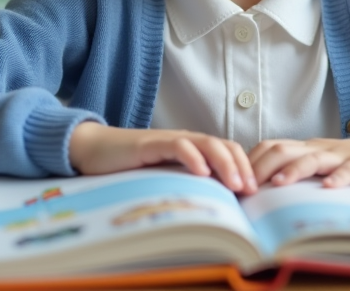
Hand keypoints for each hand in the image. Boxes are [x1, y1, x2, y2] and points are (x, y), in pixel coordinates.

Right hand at [68, 122, 257, 192]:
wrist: (95, 151)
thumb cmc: (131, 168)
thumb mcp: (165, 178)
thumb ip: (187, 185)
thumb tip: (213, 208)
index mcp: (193, 149)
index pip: (228, 151)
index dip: (244, 168)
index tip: (254, 191)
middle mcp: (186, 141)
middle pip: (223, 146)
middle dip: (241, 167)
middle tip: (250, 190)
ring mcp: (169, 140)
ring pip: (206, 144)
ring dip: (224, 163)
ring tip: (234, 183)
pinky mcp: (150, 144)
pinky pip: (177, 146)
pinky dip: (192, 157)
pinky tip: (201, 172)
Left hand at [247, 137, 349, 188]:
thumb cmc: (347, 164)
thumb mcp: (317, 165)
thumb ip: (294, 172)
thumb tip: (259, 193)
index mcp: (304, 149)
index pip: (270, 147)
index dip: (251, 162)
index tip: (234, 182)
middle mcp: (317, 149)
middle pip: (284, 149)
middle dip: (261, 167)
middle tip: (246, 188)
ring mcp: (340, 155)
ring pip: (313, 157)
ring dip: (293, 170)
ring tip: (277, 184)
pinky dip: (338, 178)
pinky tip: (328, 188)